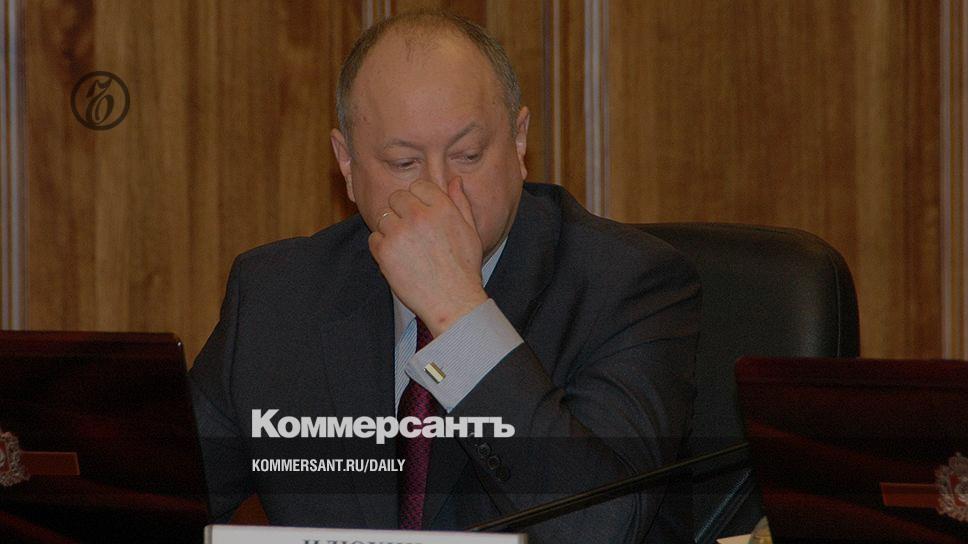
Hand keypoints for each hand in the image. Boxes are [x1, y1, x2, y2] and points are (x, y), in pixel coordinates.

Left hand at [368, 177, 488, 336]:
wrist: (453, 301)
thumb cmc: (464, 269)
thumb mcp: (470, 231)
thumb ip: (460, 203)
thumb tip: (454, 181)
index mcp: (442, 208)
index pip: (418, 186)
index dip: (418, 200)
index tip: (421, 215)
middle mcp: (419, 216)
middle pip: (397, 198)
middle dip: (402, 212)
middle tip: (412, 233)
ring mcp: (400, 233)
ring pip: (383, 217)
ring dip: (391, 231)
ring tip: (407, 249)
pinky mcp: (385, 252)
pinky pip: (374, 239)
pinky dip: (382, 248)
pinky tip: (398, 260)